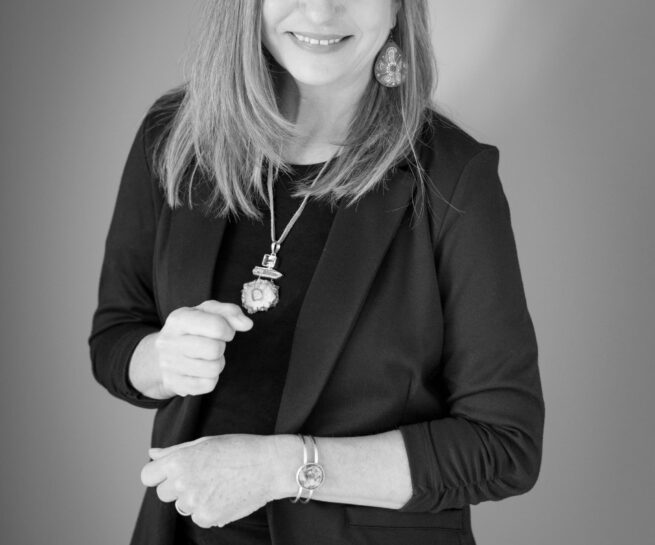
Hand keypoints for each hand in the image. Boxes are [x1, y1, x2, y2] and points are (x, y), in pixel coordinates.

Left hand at [141, 435, 281, 527]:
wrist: (270, 465)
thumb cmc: (240, 448)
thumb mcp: (206, 442)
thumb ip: (175, 450)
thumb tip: (153, 453)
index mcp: (179, 460)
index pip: (147, 475)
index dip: (158, 474)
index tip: (170, 473)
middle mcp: (183, 482)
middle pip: (163, 493)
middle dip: (177, 487)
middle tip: (202, 476)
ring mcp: (194, 502)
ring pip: (182, 506)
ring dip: (194, 499)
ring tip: (218, 484)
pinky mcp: (207, 517)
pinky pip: (198, 517)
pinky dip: (209, 510)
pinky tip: (225, 495)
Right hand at [152, 300, 252, 397]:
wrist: (161, 353)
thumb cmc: (191, 329)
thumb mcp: (208, 312)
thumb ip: (230, 312)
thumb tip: (247, 324)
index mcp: (178, 319)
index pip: (216, 326)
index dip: (228, 330)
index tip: (224, 332)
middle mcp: (169, 342)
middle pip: (215, 350)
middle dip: (221, 347)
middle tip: (214, 345)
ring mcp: (169, 365)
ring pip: (213, 369)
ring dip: (217, 363)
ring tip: (207, 357)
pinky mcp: (174, 383)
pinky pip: (208, 385)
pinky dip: (211, 378)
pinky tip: (202, 370)